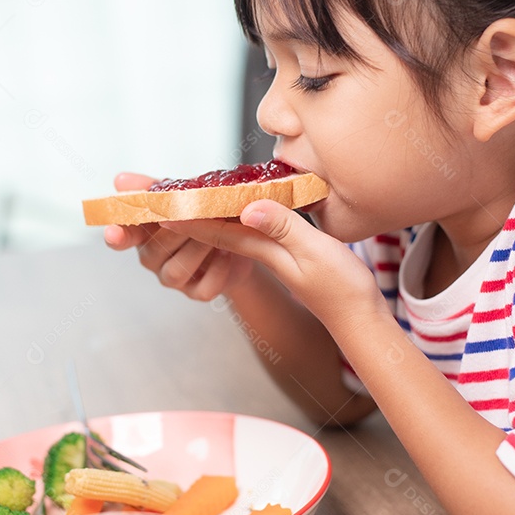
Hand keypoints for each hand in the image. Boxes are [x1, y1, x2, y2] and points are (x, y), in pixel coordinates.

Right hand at [103, 173, 253, 300]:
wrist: (237, 240)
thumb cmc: (201, 216)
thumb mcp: (180, 195)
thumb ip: (153, 188)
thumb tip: (121, 179)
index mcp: (144, 235)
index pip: (122, 238)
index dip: (116, 237)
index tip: (114, 233)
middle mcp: (154, 259)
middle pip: (154, 251)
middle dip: (178, 230)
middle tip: (199, 213)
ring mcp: (174, 278)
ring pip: (177, 271)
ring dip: (199, 249)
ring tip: (218, 230)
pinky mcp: (197, 292)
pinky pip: (204, 287)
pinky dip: (218, 269)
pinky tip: (227, 253)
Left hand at [161, 199, 385, 335]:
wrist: (360, 319)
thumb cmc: (343, 289)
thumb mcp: (315, 252)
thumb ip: (284, 228)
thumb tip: (248, 209)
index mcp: (263, 250)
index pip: (215, 229)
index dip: (186, 215)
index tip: (157, 203)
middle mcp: (262, 251)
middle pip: (215, 227)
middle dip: (184, 212)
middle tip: (153, 195)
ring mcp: (273, 254)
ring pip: (230, 228)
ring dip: (204, 213)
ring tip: (179, 196)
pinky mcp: (286, 254)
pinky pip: (250, 232)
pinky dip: (234, 217)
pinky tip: (232, 208)